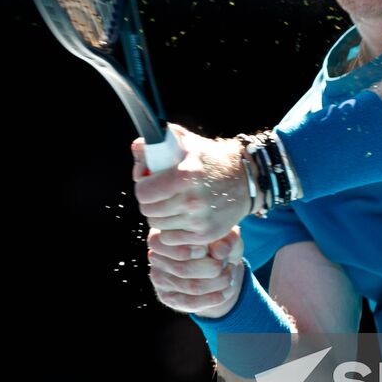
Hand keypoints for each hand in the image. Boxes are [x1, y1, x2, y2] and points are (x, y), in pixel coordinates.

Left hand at [130, 123, 252, 250]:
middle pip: (148, 210)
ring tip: (171, 204)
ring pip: (157, 225)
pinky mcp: (206, 235)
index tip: (149, 182)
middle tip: (159, 194)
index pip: (143, 192)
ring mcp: (200, 220)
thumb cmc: (209, 159)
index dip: (142, 186)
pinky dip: (171, 231)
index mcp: (186, 174)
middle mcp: (193, 200)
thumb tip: (136, 147)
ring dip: (160, 216)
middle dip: (149, 201)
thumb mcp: (185, 142)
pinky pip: (170, 239)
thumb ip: (156, 143)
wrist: (245, 179)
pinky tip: (180, 218)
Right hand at [146, 225, 244, 317]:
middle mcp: (155, 255)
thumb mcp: (225, 237)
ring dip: (217, 283)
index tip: (217, 249)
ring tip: (230, 276)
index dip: (200, 248)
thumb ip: (225, 239)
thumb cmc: (217, 244)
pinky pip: (191, 302)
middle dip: (213, 269)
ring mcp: (158, 278)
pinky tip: (227, 290)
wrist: (214, 266)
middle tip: (228, 265)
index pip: (176, 244)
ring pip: (192, 286)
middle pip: (183, 268)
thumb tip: (219, 252)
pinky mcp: (166, 297)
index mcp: (163, 233)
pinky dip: (214, 297)